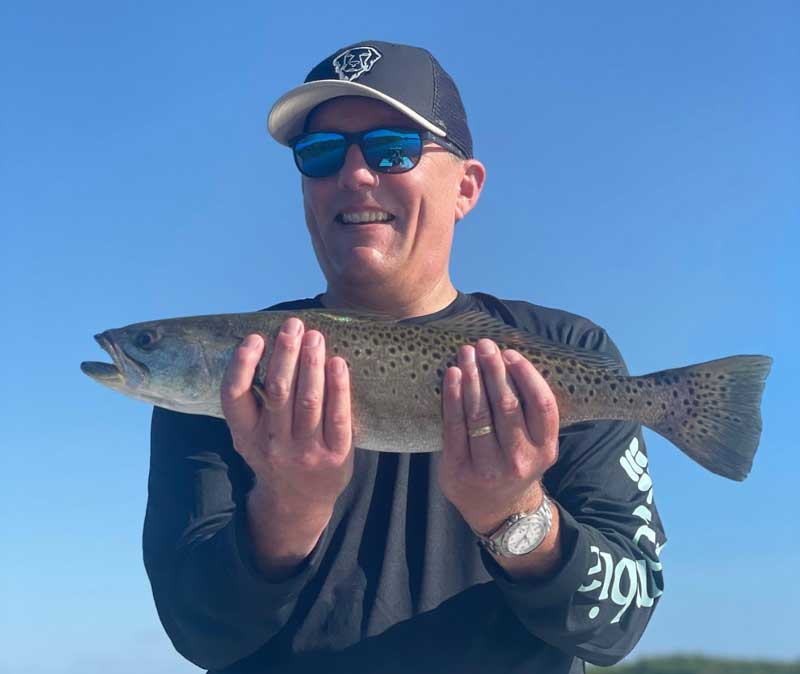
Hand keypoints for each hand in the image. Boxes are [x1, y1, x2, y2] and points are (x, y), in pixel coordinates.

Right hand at [220, 318, 353, 516]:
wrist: (298, 502)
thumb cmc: (276, 453)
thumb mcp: (251, 435)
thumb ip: (253, 401)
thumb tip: (265, 345)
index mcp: (246, 435)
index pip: (234, 397)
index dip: (242, 365)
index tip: (255, 337)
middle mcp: (273, 444)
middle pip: (278, 391)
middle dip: (286, 353)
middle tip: (293, 325)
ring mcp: (305, 452)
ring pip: (308, 400)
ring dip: (312, 363)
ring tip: (315, 337)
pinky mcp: (335, 457)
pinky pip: (338, 417)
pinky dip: (338, 387)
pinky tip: (338, 363)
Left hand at [438, 339, 559, 534]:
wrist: (499, 511)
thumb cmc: (516, 463)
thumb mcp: (536, 445)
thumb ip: (529, 413)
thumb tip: (510, 362)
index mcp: (545, 449)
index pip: (541, 405)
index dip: (526, 375)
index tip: (511, 354)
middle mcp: (519, 459)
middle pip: (507, 405)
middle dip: (494, 370)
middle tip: (484, 345)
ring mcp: (488, 467)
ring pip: (479, 414)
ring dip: (472, 378)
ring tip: (466, 353)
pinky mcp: (459, 470)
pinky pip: (454, 426)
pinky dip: (452, 396)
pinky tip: (453, 375)